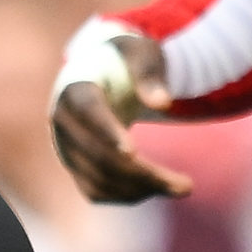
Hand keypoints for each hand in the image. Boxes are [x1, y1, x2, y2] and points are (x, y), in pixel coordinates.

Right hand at [49, 25, 192, 202]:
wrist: (103, 74)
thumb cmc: (125, 62)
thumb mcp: (142, 56)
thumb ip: (150, 75)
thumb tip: (162, 104)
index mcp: (75, 88)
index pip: (87, 112)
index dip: (107, 132)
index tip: (134, 153)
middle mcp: (63, 123)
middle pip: (98, 155)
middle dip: (142, 174)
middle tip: (188, 186)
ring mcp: (66, 149)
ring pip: (98, 180)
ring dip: (141, 189)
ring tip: (183, 187)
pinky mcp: (75, 168)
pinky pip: (97, 192)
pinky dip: (128, 195)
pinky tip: (159, 187)